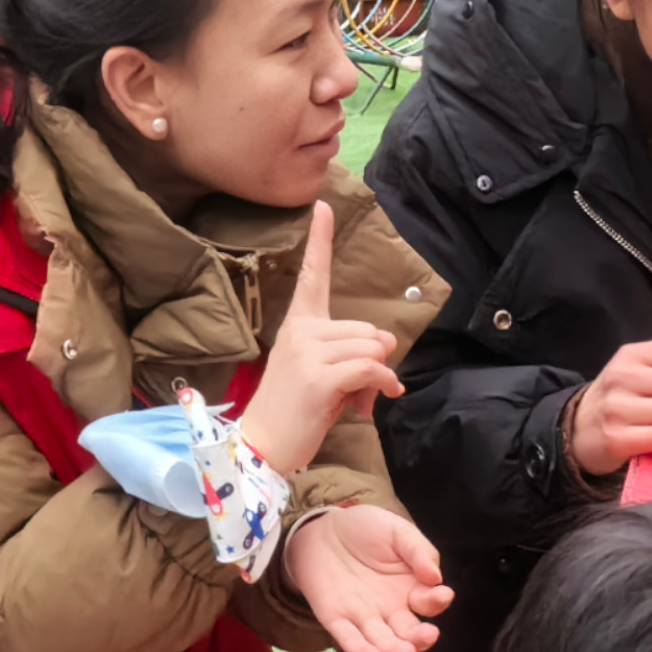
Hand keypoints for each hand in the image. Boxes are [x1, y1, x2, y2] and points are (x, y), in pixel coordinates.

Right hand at [237, 203, 404, 474]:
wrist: (263, 445)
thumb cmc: (296, 410)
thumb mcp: (326, 375)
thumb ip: (354, 352)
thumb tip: (388, 345)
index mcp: (298, 324)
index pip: (313, 276)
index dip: (320, 240)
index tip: (324, 205)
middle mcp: (301, 330)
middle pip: (368, 328)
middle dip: (374, 362)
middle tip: (355, 391)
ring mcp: (309, 351)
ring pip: (372, 347)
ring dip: (376, 378)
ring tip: (353, 401)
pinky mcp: (319, 376)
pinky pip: (370, 367)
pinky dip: (381, 384)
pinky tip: (370, 402)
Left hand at [283, 505, 451, 651]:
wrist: (323, 529)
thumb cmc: (365, 530)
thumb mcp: (397, 531)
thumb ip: (419, 550)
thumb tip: (436, 576)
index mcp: (411, 589)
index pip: (429, 602)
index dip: (437, 600)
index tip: (441, 594)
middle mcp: (391, 610)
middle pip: (410, 632)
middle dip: (421, 637)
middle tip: (428, 635)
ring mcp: (364, 618)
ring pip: (383, 642)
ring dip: (394, 650)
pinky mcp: (337, 620)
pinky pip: (349, 639)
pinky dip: (360, 649)